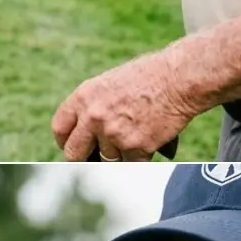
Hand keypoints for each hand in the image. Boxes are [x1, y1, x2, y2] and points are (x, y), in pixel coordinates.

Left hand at [53, 48, 197, 160]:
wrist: (180, 77)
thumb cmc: (151, 76)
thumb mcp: (110, 83)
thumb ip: (94, 105)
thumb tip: (86, 132)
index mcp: (84, 97)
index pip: (60, 129)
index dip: (66, 141)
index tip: (74, 146)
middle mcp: (93, 116)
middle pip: (74, 153)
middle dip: (85, 157)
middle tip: (97, 157)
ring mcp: (113, 133)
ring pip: (107, 160)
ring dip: (120, 155)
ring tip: (137, 136)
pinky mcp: (135, 147)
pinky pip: (131, 164)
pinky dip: (141, 158)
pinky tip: (151, 142)